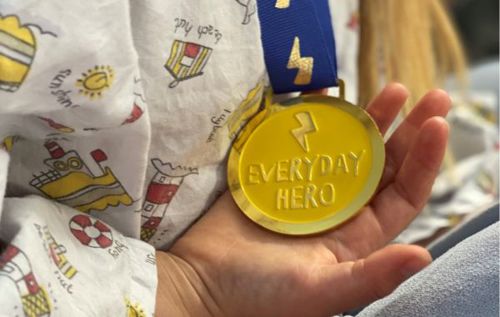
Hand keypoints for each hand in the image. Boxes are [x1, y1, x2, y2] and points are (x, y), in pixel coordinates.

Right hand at [156, 84, 450, 315]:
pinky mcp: (278, 173)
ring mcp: (310, 188)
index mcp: (358, 237)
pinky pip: (305, 141)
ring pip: (349, 148)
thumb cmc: (260, 295)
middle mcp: (340, 209)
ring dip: (371, 119)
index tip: (438, 125)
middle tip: (431, 95)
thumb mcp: (321, 291)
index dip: (425, 161)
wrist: (203, 280)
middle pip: (384, 164)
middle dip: (409, 130)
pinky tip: (331, 96)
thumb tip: (424, 255)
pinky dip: (318, 119)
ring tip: (393, 90)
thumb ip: (370, 276)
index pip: (403, 194)